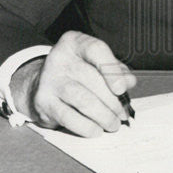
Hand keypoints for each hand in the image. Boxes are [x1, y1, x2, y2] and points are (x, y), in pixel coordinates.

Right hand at [9, 30, 135, 135]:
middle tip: (122, 114)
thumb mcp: (98, 63)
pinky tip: (96, 130)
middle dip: (113, 101)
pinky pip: (69, 117)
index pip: (96, 49)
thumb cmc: (79, 72)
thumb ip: (116, 70)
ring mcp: (49, 80)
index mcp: (75, 42)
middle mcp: (59, 58)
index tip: (122, 88)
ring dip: (103, 116)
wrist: (44, 84)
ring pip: (82, 100)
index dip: (112, 69)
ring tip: (113, 124)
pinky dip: (87, 127)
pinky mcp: (43, 102)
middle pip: (93, 79)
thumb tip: (129, 82)